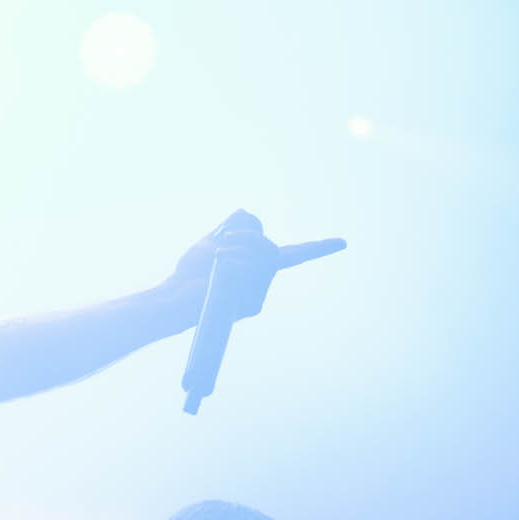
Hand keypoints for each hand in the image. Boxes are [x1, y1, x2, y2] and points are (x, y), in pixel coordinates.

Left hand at [168, 210, 345, 319]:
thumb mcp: (213, 240)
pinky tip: (218, 270)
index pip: (295, 255)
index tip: (342, 243)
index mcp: (258, 267)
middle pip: (272, 247)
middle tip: (222, 242)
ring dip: (236, 246)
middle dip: (247, 236)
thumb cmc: (191, 273)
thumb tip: (246, 215)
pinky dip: (231, 261)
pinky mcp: (252, 305)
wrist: (176, 298)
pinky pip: (251, 268)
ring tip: (217, 257)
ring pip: (264, 255)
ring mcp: (259, 294)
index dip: (318, 248)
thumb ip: (234, 225)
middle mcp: (263, 282)